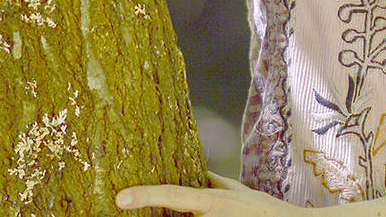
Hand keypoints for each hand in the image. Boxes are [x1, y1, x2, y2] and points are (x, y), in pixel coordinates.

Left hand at [116, 171, 301, 215]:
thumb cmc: (264, 211)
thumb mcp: (239, 191)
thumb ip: (214, 182)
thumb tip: (194, 172)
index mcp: (214, 201)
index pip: (174, 196)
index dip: (146, 195)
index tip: (120, 198)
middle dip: (153, 216)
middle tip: (130, 206)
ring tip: (165, 208)